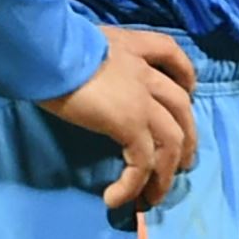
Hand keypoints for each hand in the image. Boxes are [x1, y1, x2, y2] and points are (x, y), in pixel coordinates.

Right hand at [38, 27, 199, 210]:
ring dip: (166, 173)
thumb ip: (96, 57)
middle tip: (180, 164)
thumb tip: (84, 74)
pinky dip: (134, 184)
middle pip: (182, 106)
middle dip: (187, 137)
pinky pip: (142, 162)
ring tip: (153, 197)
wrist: (50, 49)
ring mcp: (142, 99)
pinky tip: (115, 198)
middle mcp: (145, 72)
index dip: (185, 75)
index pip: (171, 54)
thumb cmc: (54, 45)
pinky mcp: (130, 123)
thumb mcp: (83, 40)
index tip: (188, 92)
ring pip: (172, 140)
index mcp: (133, 46)